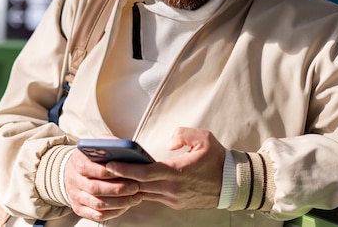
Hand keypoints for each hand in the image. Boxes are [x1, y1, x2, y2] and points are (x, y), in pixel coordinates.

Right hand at [64, 146, 141, 220]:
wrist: (72, 171)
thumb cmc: (91, 157)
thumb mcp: (97, 145)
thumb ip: (109, 144)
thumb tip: (126, 147)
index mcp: (78, 163)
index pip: (93, 169)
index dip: (111, 172)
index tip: (128, 172)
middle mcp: (74, 181)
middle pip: (96, 188)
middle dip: (118, 189)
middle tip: (135, 187)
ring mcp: (75, 197)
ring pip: (98, 204)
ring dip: (119, 202)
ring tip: (135, 197)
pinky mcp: (79, 209)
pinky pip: (96, 215)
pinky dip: (113, 212)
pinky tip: (125, 206)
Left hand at [105, 127, 225, 209]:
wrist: (232, 183)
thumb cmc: (217, 159)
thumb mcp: (204, 138)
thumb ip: (183, 134)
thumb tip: (169, 143)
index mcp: (178, 172)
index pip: (144, 174)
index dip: (124, 170)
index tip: (109, 164)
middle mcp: (173, 189)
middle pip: (139, 185)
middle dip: (120, 178)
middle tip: (104, 168)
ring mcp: (174, 199)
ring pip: (145, 193)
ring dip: (131, 185)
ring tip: (115, 174)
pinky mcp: (176, 204)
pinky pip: (154, 196)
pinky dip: (143, 189)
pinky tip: (135, 180)